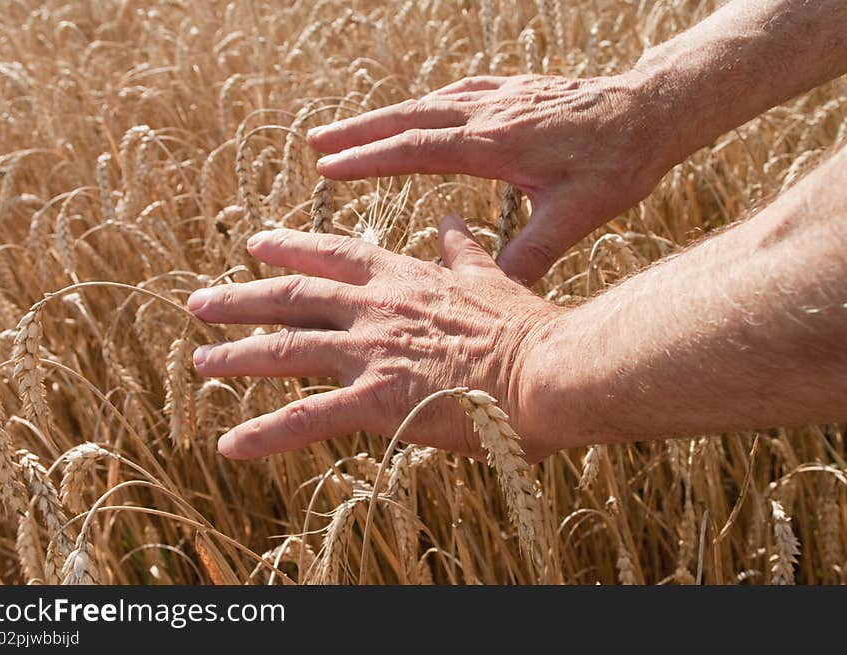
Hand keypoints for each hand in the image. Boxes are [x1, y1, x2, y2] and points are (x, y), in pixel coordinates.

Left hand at [187, 215, 558, 461]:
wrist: (549, 370)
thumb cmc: (526, 330)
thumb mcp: (491, 277)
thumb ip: (461, 249)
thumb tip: (450, 217)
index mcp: (403, 278)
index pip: (333, 255)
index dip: (290, 247)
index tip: (253, 242)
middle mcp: (375, 309)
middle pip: (292, 297)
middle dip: (240, 298)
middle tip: (198, 302)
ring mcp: (370, 352)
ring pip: (285, 351)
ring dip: (236, 355)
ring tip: (199, 361)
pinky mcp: (376, 400)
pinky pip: (306, 420)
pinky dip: (265, 434)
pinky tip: (229, 445)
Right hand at [307, 73, 674, 283]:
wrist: (654, 110)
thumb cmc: (617, 165)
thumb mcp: (576, 216)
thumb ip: (531, 254)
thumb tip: (493, 296)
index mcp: (497, 145)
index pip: (418, 151)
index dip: (369, 159)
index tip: (328, 168)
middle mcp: (490, 114)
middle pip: (409, 119)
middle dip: (358, 131)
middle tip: (314, 143)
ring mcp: (500, 97)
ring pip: (426, 103)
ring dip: (382, 116)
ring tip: (344, 129)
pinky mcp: (513, 91)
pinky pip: (454, 94)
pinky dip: (421, 105)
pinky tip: (413, 112)